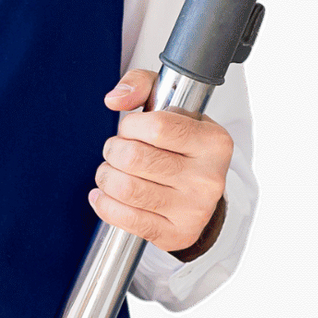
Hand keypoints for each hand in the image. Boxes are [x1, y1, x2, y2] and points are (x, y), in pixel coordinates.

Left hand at [93, 68, 231, 254]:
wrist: (199, 193)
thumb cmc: (180, 146)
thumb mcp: (169, 105)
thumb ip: (141, 84)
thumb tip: (115, 99)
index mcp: (213, 142)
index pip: (157, 127)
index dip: (130, 126)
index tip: (130, 129)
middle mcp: (208, 178)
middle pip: (135, 158)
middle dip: (113, 151)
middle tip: (116, 151)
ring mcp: (194, 209)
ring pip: (126, 188)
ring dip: (106, 177)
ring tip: (110, 172)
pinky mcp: (176, 234)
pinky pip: (125, 219)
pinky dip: (104, 204)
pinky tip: (105, 195)